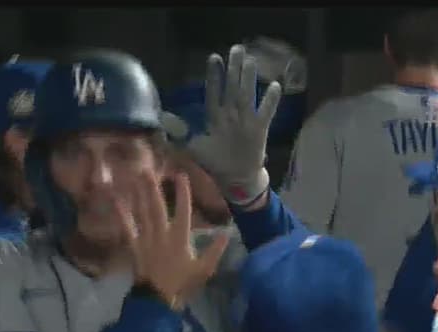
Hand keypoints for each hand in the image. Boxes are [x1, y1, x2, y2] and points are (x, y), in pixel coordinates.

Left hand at [118, 171, 228, 308]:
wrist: (157, 300)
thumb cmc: (182, 284)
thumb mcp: (204, 269)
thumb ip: (215, 250)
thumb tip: (226, 233)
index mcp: (180, 238)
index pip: (183, 211)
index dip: (183, 193)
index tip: (181, 175)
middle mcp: (161, 234)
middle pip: (157, 207)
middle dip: (153, 188)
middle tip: (148, 169)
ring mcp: (146, 239)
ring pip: (142, 213)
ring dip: (139, 194)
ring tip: (136, 177)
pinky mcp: (134, 246)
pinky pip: (127, 228)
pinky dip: (122, 214)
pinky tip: (117, 201)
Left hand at [164, 45, 282, 205]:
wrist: (235, 177)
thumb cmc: (214, 160)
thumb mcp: (193, 146)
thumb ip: (179, 131)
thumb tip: (161, 117)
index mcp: (215, 116)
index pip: (213, 92)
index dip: (214, 76)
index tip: (214, 58)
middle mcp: (231, 114)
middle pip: (232, 88)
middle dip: (234, 69)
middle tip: (237, 48)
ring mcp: (246, 120)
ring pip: (247, 95)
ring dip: (249, 79)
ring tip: (250, 61)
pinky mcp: (259, 129)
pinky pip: (266, 113)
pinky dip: (270, 101)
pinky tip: (275, 86)